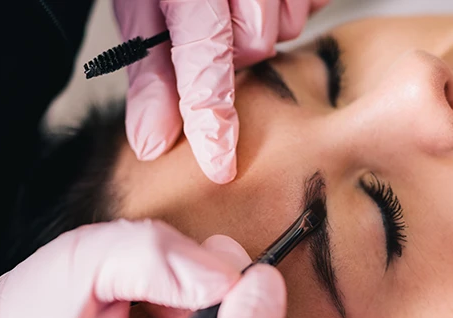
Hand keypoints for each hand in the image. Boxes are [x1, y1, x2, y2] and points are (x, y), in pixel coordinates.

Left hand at [114, 0, 329, 183]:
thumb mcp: (141, 5)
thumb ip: (152, 74)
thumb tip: (151, 142)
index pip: (201, 57)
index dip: (210, 114)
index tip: (220, 165)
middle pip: (256, 44)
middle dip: (237, 47)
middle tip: (214, 22)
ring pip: (288, 25)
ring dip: (266, 23)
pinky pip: (312, 0)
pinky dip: (293, 2)